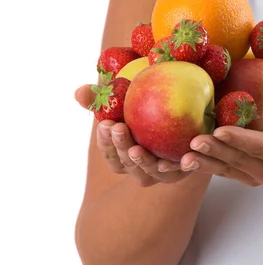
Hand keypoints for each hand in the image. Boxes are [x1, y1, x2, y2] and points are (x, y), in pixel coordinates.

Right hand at [75, 84, 190, 186]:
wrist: (181, 110)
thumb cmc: (146, 104)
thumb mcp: (124, 98)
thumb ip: (100, 97)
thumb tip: (79, 92)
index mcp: (122, 155)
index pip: (109, 152)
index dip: (105, 141)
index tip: (105, 123)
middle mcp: (139, 167)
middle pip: (126, 163)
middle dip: (120, 147)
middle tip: (118, 128)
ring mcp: (159, 171)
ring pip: (147, 171)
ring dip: (141, 161)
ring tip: (136, 148)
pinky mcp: (181, 170)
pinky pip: (175, 172)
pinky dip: (171, 168)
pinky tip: (168, 159)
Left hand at [181, 86, 262, 187]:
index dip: (242, 140)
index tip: (219, 130)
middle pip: (241, 161)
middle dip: (216, 151)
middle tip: (193, 140)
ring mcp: (258, 179)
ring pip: (228, 170)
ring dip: (204, 163)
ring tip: (181, 156)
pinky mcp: (244, 178)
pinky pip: (221, 172)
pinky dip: (202, 166)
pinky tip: (180, 162)